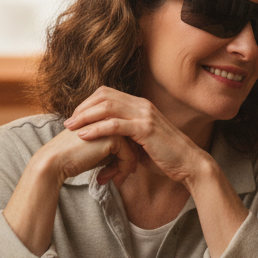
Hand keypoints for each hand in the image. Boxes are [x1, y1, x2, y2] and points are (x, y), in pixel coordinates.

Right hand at [38, 121, 138, 186]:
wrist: (55, 160)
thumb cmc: (73, 157)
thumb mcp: (96, 150)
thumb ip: (113, 148)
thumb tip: (132, 158)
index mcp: (105, 117)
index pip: (127, 135)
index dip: (125, 155)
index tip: (119, 171)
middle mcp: (110, 117)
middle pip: (133, 142)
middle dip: (127, 162)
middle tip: (118, 179)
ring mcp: (113, 125)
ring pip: (133, 149)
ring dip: (125, 168)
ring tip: (115, 181)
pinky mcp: (113, 137)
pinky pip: (128, 156)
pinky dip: (123, 170)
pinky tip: (109, 180)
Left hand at [62, 87, 209, 186]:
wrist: (189, 163)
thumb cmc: (165, 157)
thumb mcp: (141, 143)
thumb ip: (124, 139)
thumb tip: (105, 146)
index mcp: (140, 105)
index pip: (108, 94)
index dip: (88, 103)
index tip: (76, 117)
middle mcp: (142, 105)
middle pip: (104, 96)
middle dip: (83, 108)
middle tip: (68, 121)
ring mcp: (144, 115)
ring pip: (107, 107)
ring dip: (86, 116)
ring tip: (71, 127)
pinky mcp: (146, 129)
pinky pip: (116, 125)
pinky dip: (97, 129)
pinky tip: (84, 135)